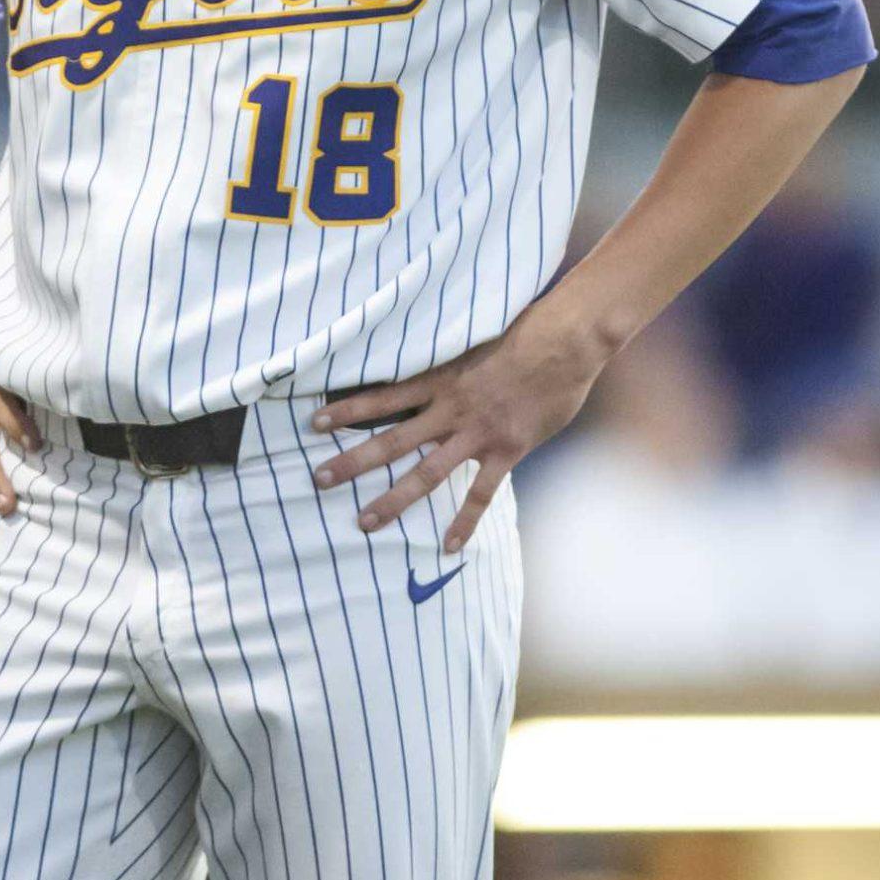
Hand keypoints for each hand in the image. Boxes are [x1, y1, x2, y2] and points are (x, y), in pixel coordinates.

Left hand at [308, 305, 610, 553]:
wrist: (564, 342)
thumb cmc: (523, 333)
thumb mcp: (473, 340)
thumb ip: (450, 361)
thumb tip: (430, 365)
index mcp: (439, 378)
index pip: (381, 397)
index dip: (347, 410)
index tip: (315, 422)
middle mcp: (450, 409)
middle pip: (391, 440)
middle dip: (352, 462)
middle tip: (318, 480)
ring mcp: (476, 433)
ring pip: (426, 473)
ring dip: (393, 499)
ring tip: (364, 522)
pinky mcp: (506, 450)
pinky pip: (480, 493)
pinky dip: (464, 522)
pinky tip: (449, 546)